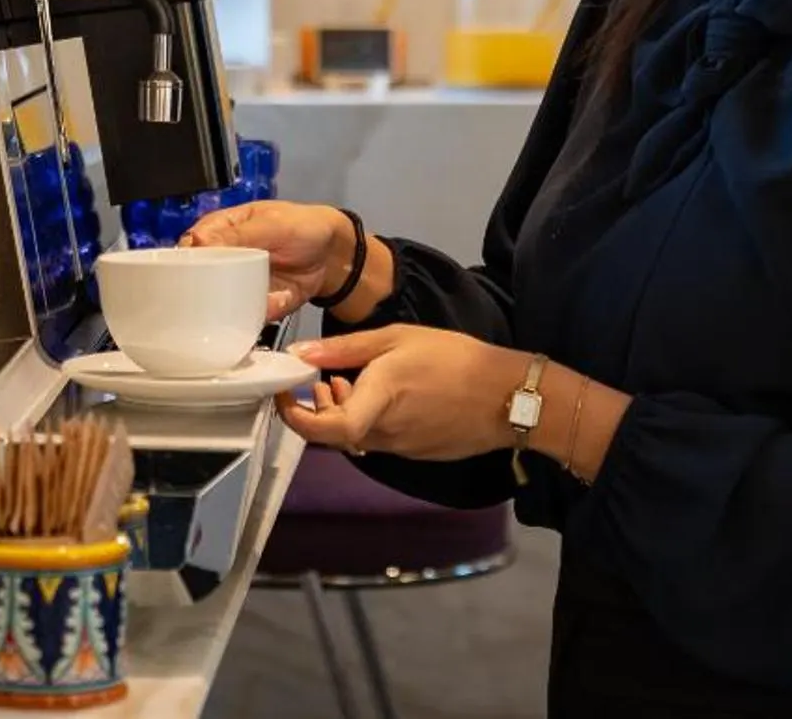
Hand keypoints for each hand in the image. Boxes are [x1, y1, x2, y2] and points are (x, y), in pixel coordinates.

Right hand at [183, 200, 354, 318]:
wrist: (333, 255)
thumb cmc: (302, 227)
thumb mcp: (273, 223)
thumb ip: (238, 234)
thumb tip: (198, 241)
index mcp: (220, 230)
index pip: (189, 248)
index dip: (185, 263)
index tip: (193, 273)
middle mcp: (222, 260)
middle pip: (196, 282)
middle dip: (207, 291)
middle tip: (226, 290)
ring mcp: (236, 286)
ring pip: (216, 306)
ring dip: (232, 308)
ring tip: (260, 297)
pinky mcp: (252, 307)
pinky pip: (243, 319)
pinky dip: (258, 316)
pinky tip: (276, 302)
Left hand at [278, 325, 530, 462]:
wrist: (506, 396)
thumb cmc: (454, 358)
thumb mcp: (397, 338)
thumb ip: (345, 349)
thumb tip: (299, 354)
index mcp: (376, 402)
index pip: (322, 429)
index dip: (294, 417)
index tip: (285, 395)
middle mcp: (382, 434)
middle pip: (333, 433)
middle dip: (318, 408)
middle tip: (326, 378)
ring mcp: (400, 448)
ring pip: (356, 436)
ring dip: (345, 411)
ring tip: (358, 379)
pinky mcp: (415, 453)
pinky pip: (379, 439)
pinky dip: (370, 419)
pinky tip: (389, 395)